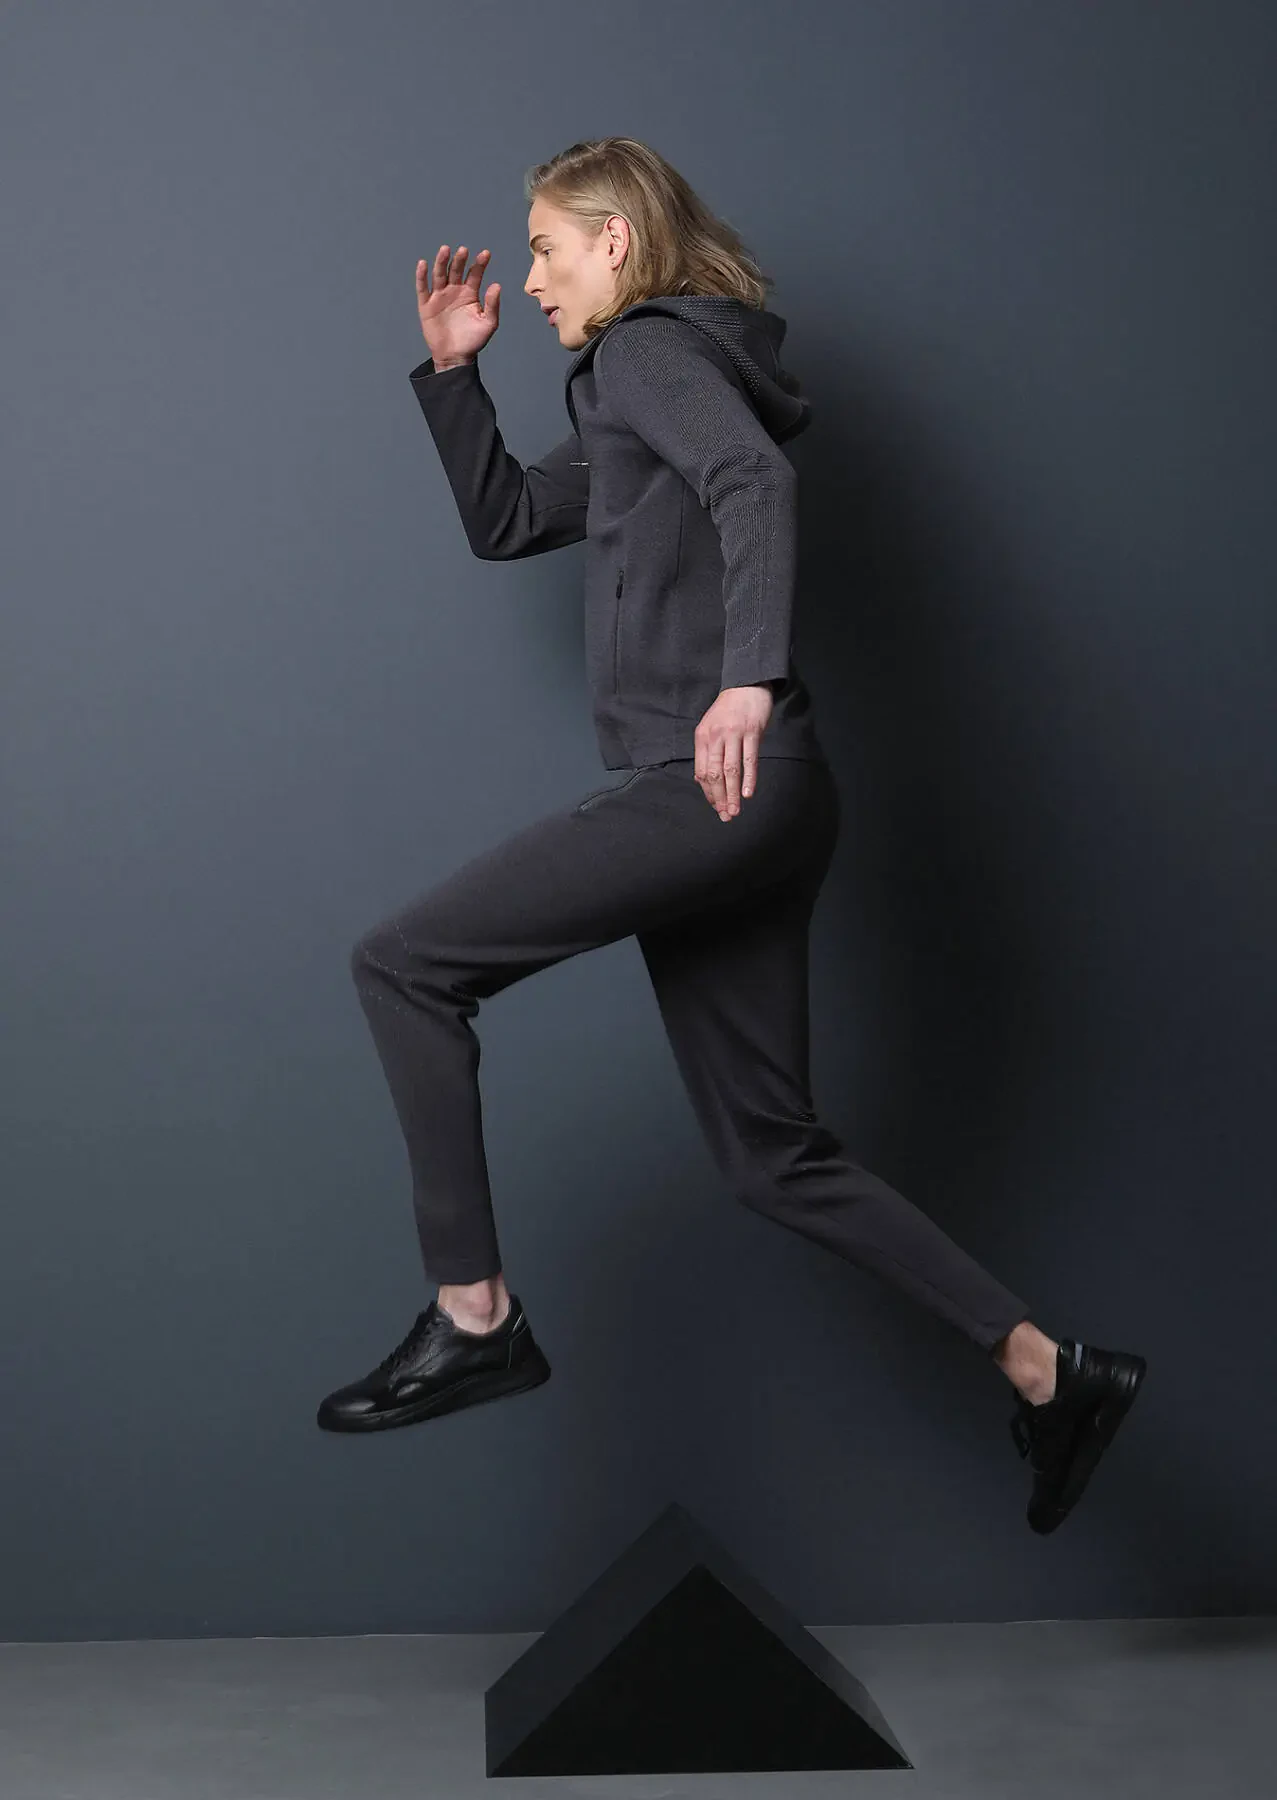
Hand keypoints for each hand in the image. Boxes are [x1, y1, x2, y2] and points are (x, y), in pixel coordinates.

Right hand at [416, 244, 500, 364]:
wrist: (455, 357)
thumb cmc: (473, 341)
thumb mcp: (488, 324)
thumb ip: (493, 305)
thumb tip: (496, 285)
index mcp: (470, 293)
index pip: (474, 274)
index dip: (480, 263)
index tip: (486, 254)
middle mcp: (454, 291)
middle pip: (456, 270)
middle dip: (459, 260)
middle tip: (463, 250)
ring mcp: (440, 296)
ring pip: (439, 274)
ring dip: (441, 262)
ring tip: (445, 250)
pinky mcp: (426, 305)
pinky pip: (423, 288)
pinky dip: (422, 276)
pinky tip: (423, 264)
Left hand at [694, 685, 774, 818]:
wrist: (746, 684)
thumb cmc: (728, 709)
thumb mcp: (710, 728)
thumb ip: (706, 752)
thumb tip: (702, 779)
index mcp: (702, 737)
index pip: (702, 772)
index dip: (708, 793)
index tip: (715, 807)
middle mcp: (715, 737)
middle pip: (715, 774)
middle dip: (719, 798)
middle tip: (725, 816)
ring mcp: (734, 734)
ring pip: (731, 770)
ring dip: (732, 794)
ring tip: (735, 810)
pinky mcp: (752, 732)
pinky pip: (749, 759)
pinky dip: (748, 778)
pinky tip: (747, 793)